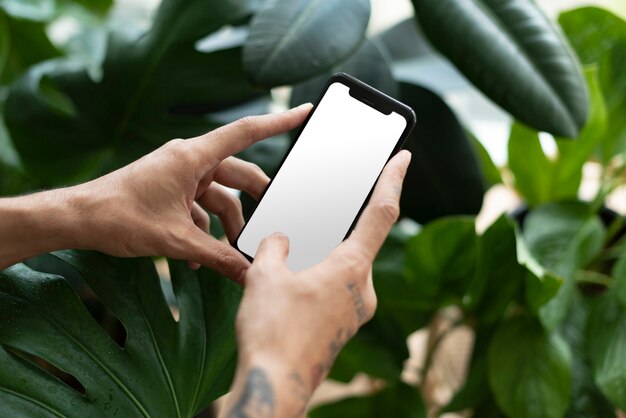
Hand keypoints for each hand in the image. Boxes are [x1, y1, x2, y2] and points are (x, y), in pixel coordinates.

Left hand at [65, 104, 311, 281]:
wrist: (78, 219)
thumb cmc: (119, 217)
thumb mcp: (176, 240)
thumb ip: (217, 256)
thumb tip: (249, 274)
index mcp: (193, 157)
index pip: (245, 133)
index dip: (279, 122)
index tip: (304, 112)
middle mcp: (189, 160)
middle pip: (239, 175)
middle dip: (256, 203)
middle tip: (274, 223)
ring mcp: (180, 175)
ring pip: (220, 196)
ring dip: (226, 226)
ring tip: (228, 256)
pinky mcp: (171, 190)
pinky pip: (200, 207)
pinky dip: (206, 230)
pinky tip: (200, 258)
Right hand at [221, 150, 410, 417]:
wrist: (274, 387)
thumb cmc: (273, 332)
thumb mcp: (265, 275)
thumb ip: (274, 247)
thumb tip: (279, 239)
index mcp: (351, 269)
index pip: (381, 213)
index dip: (392, 180)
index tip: (403, 158)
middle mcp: (362, 291)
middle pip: (360, 242)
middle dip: (342, 223)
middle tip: (328, 205)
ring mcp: (355, 313)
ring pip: (345, 268)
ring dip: (326, 254)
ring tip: (296, 250)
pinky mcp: (342, 328)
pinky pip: (337, 290)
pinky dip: (321, 276)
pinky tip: (295, 280)